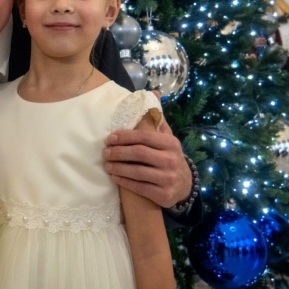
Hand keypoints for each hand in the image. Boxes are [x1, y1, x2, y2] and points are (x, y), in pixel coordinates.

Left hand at [102, 92, 191, 207]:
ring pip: (137, 172)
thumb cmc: (168, 156)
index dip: (125, 137)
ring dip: (118, 168)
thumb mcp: (166, 137)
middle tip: (105, 152)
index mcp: (170, 143)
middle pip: (139, 154)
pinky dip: (124, 182)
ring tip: (107, 165)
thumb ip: (156, 119)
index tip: (109, 138)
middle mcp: (171, 160)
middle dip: (118, 152)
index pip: (144, 136)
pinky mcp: (163, 195)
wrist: (184, 184)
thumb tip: (153, 93)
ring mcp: (168, 178)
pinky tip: (115, 177)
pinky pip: (139, 187)